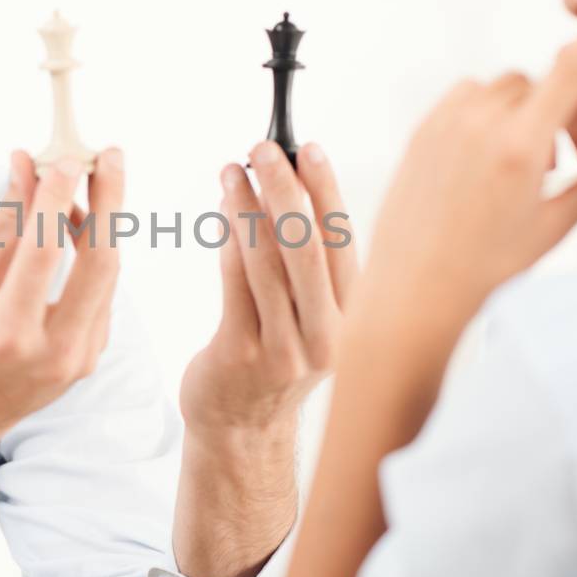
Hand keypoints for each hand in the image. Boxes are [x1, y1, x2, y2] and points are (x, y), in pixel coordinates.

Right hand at [0, 146, 124, 440]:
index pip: (43, 252)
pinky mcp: (91, 357)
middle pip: (100, 264)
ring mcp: (79, 359)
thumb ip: (1, 224)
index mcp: (9, 332)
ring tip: (85, 182)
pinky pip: (102, 294)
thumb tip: (27, 166)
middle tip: (109, 155)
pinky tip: (76, 227)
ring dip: (101, 223)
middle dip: (110, 202)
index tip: (63, 159)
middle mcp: (53, 350)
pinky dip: (94, 255)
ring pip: (108, 276)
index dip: (56, 199)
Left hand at [180, 140, 358, 438]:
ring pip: (268, 261)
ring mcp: (286, 349)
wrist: (241, 428)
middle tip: (263, 149)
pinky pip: (236, 284)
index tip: (309, 149)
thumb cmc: (275, 357)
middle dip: (284, 188)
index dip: (326, 191)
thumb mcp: (311, 316)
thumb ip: (310, 264)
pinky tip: (222, 210)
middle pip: (307, 247)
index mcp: (353, 320)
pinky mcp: (243, 354)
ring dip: (248, 207)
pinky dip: (229, 239)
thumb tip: (293, 185)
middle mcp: (328, 336)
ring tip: (232, 171)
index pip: (343, 243)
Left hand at [361, 0, 576, 337]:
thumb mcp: (557, 226)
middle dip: (566, 110)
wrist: (413, 294)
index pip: (574, 69)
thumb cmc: (488, 271)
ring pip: (505, 87)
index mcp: (519, 146)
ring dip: (527, 110)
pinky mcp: (421, 130)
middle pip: (543, 83)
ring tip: (532, 165)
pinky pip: (467, 96)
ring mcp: (444, 123)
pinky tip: (493, 159)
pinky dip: (489, 113)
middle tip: (576, 159)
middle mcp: (478, 124)